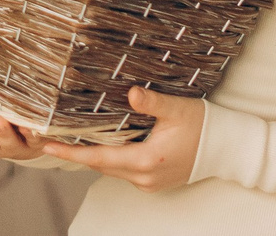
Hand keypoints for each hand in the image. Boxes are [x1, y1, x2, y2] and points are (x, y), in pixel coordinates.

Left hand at [37, 86, 203, 190]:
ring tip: (70, 138)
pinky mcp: (154, 180)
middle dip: (75, 153)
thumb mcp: (178, 109)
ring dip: (93, 155)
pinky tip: (103, 142)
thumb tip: (131, 93)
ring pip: (112, 168)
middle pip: (100, 165)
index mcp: (146, 160)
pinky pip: (124, 170)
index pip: (98, 158)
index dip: (70, 153)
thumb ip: (153, 102)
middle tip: (51, 137)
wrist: (228, 148)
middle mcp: (144, 177)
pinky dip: (111, 158)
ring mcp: (149, 182)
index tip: (47, 146)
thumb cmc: (204, 126)